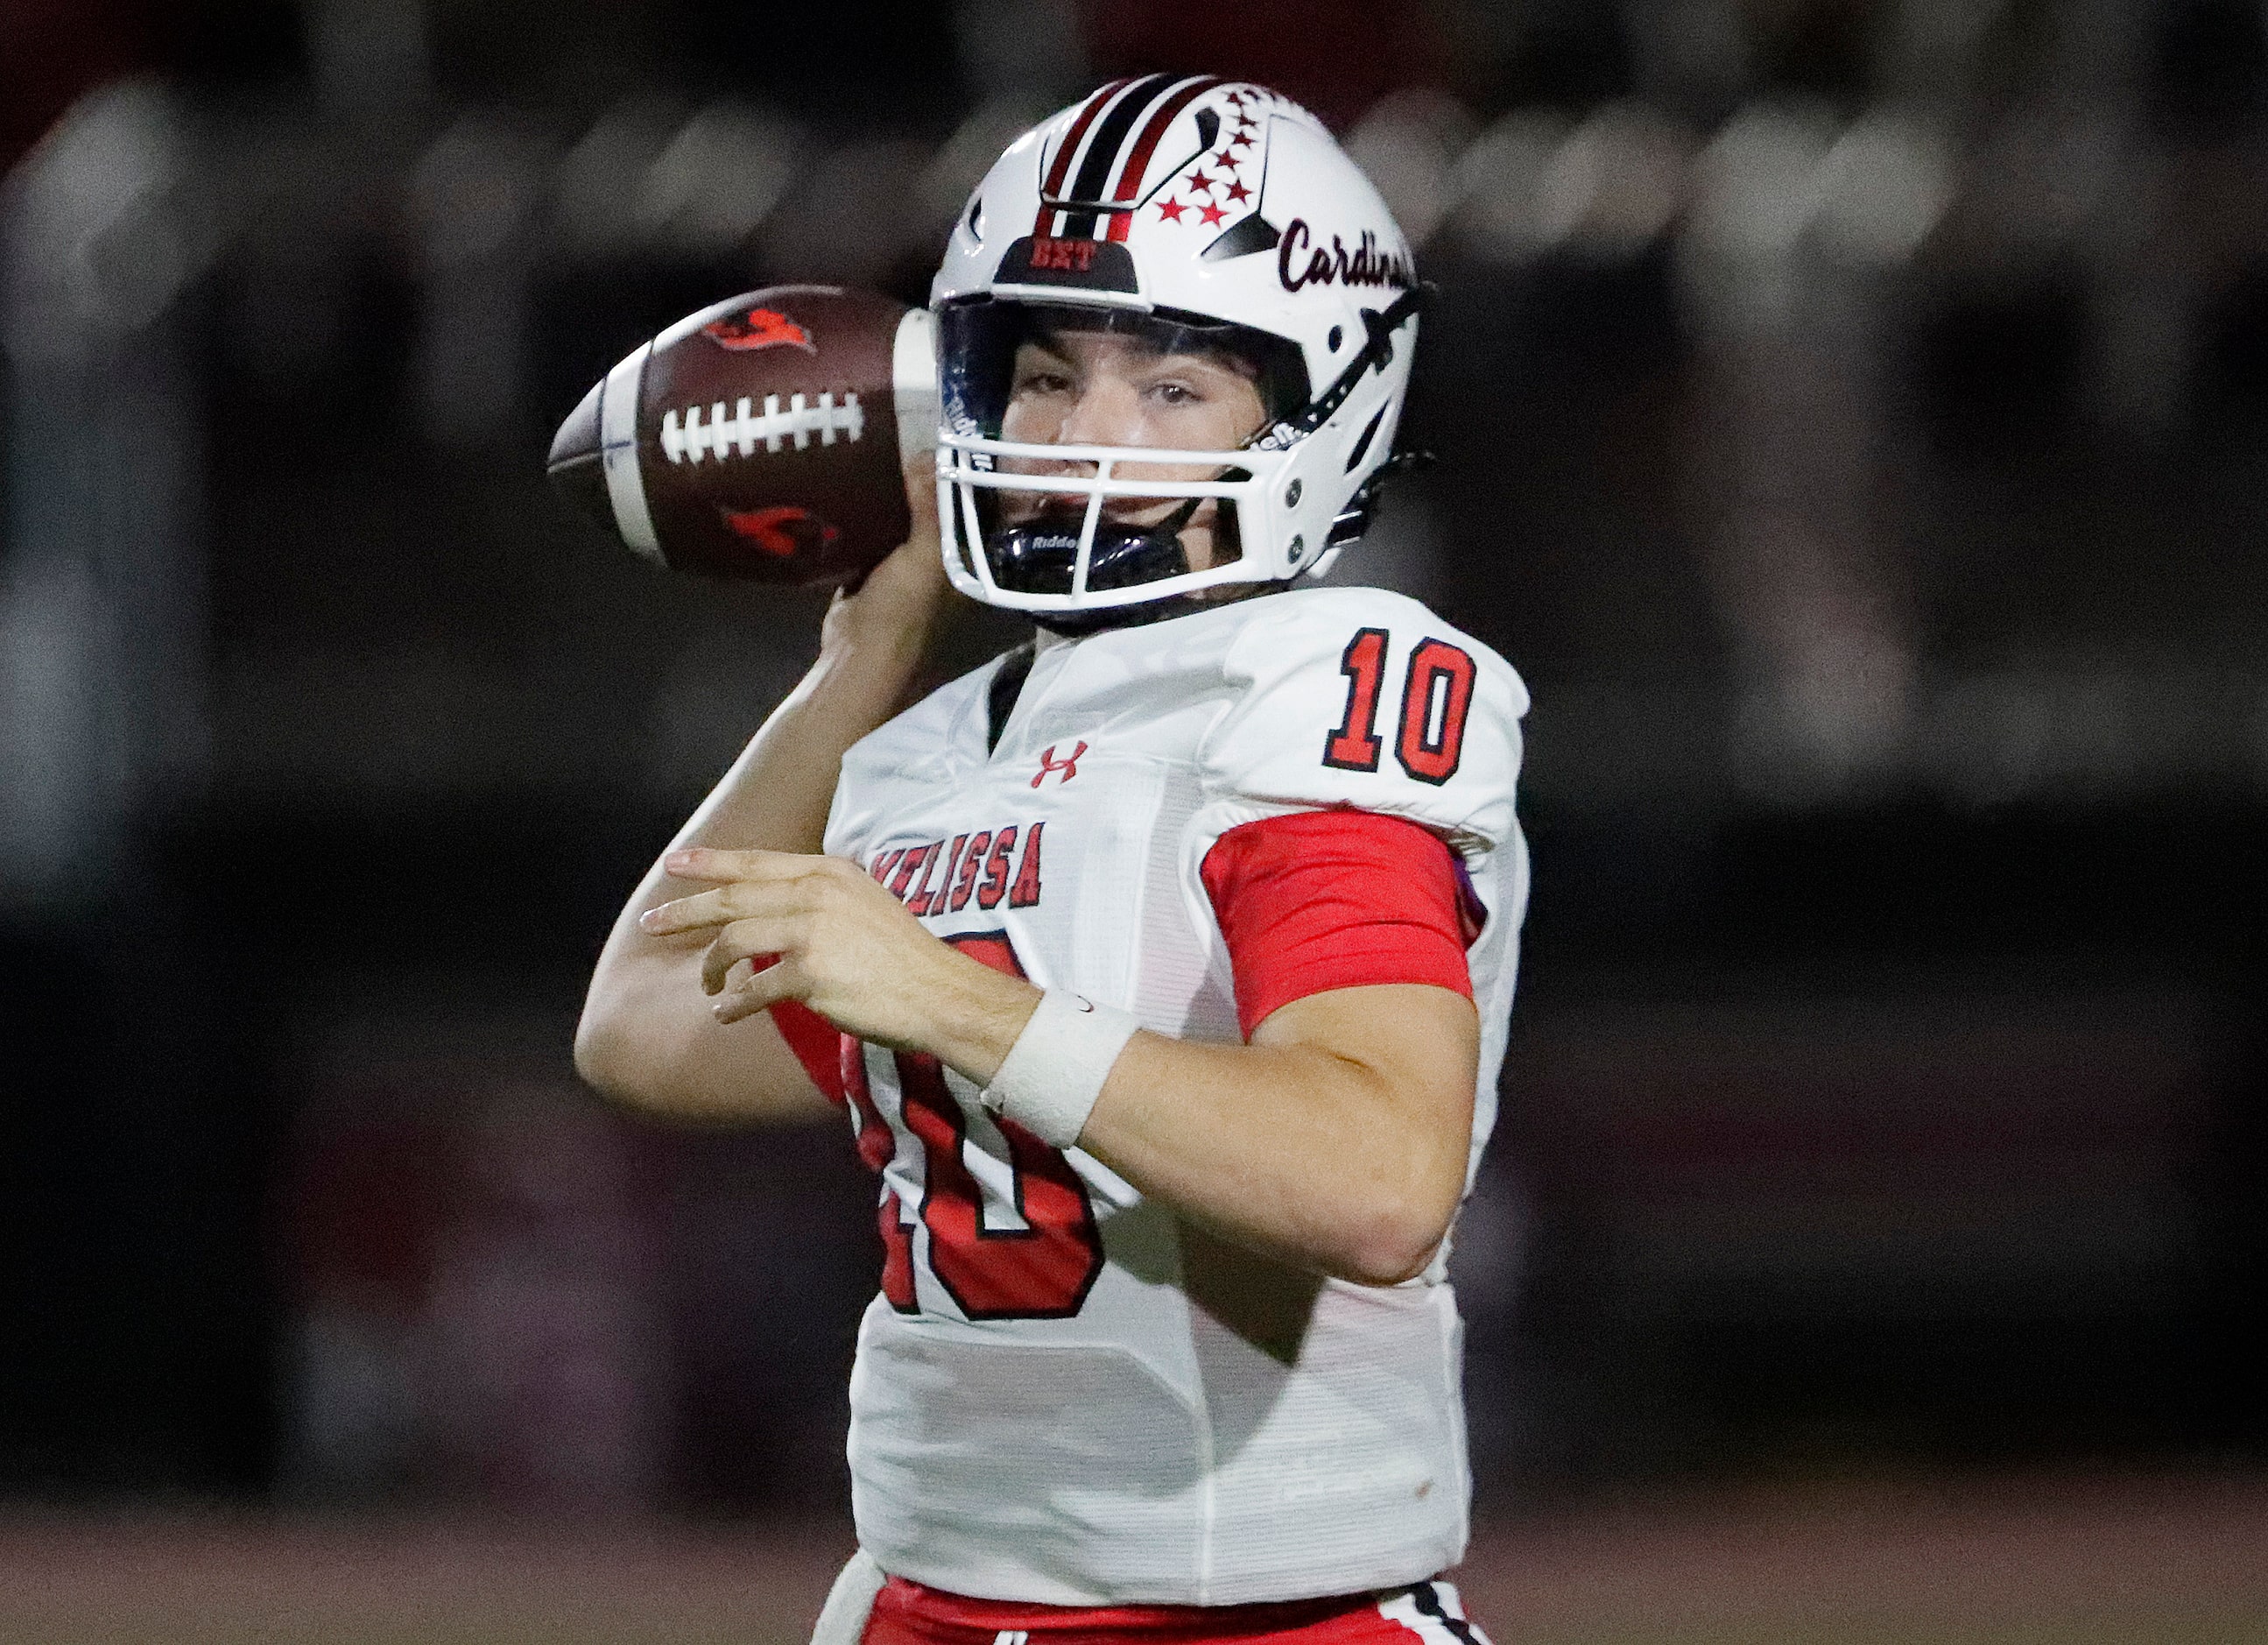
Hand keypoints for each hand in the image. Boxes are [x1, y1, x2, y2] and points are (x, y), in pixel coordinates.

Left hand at [638, 846, 1038, 1077]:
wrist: (940, 993)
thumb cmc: (904, 956)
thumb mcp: (864, 905)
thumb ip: (819, 899)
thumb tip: (771, 910)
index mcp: (830, 872)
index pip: (756, 862)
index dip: (711, 862)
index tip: (675, 862)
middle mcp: (817, 894)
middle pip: (733, 898)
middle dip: (685, 912)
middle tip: (652, 924)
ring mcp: (813, 933)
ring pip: (735, 943)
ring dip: (711, 968)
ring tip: (707, 986)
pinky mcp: (811, 974)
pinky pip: (754, 989)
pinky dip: (733, 1004)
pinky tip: (726, 1013)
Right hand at [821, 451, 954, 657]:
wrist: (855, 652)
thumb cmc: (903, 609)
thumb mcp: (925, 556)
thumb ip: (931, 509)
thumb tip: (928, 455)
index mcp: (968, 561)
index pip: (976, 512)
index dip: (968, 480)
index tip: (955, 441)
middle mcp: (943, 562)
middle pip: (938, 511)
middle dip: (927, 481)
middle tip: (912, 436)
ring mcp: (907, 566)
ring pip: (905, 518)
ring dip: (895, 493)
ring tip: (884, 447)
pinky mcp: (874, 568)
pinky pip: (874, 530)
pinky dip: (868, 511)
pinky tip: (858, 478)